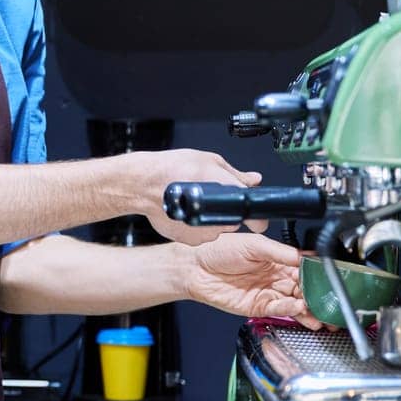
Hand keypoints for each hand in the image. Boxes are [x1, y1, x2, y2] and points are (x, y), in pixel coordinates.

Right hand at [127, 150, 270, 244]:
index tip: (258, 219)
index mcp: (229, 197)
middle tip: (209, 197)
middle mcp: (218, 219)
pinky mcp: (189, 239)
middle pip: (233, 220)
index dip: (259, 219)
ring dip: (210, 219)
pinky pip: (200, 234)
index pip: (257, 219)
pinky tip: (183, 212)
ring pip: (216, 229)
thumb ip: (235, 174)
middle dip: (227, 211)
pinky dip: (194, 225)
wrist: (141, 184)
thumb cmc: (172, 169)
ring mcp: (204, 232)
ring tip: (192, 203)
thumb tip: (253, 179)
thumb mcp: (209, 161)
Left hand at [184, 232, 320, 328]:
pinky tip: (299, 309)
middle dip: (319, 297)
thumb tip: (306, 256)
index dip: (319, 275)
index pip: (305, 269)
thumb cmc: (217, 249)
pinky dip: (290, 311)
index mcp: (277, 260)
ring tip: (321, 313)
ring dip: (310, 309)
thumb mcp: (253, 244)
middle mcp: (275, 278)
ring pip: (295, 304)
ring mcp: (267, 293)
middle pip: (304, 289)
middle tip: (332, 302)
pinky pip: (279, 310)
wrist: (194, 267)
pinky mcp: (258, 307)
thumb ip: (281, 251)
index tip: (332, 280)